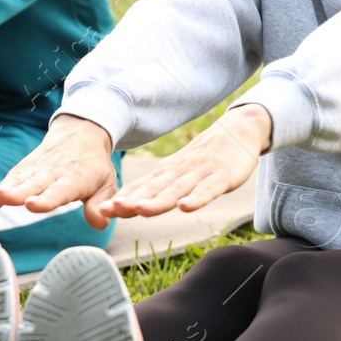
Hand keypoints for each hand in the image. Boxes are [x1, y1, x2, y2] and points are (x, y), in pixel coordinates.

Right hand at [0, 115, 119, 228]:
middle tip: (4, 198)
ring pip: (19, 180)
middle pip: (33, 184)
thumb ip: (100, 204)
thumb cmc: (94, 165)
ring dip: (3, 190)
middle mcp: (53, 173)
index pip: (59, 191)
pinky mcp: (26, 168)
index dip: (46, 199)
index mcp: (74, 178)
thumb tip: (100, 224)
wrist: (81, 133)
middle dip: (18, 193)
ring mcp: (37, 169)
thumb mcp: (106, 183)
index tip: (32, 204)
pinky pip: (12, 178)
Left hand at [102, 104, 269, 219]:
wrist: (238, 130)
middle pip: (153, 189)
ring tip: (140, 210)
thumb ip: (158, 188)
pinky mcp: (222, 177)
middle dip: (131, 200)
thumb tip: (129, 205)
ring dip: (158, 200)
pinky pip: (208, 189)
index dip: (122, 198)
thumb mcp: (178, 172)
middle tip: (110, 209)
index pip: (141, 187)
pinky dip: (196, 199)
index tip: (102, 209)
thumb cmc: (204, 158)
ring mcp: (200, 173)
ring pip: (176, 190)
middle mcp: (179, 172)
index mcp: (167, 173)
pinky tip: (185, 208)